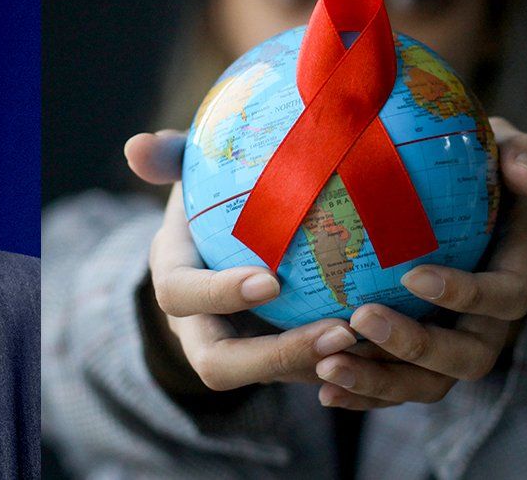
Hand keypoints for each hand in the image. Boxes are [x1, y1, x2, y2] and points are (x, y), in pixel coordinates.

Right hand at [128, 131, 356, 391]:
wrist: (220, 241)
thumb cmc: (208, 194)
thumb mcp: (187, 169)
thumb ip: (168, 157)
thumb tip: (136, 145)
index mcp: (174, 277)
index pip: (181, 296)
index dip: (220, 294)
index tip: (271, 280)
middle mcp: (197, 326)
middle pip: (220, 364)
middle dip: (276, 356)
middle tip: (338, 331)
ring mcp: (237, 350)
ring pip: (270, 380)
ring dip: (319, 365)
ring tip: (372, 339)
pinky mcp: (275, 362)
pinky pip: (304, 377)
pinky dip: (343, 368)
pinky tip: (389, 345)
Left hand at [315, 117, 526, 408]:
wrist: (453, 208)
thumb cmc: (477, 172)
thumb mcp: (502, 150)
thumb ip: (522, 154)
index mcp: (513, 277)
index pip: (503, 296)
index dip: (464, 292)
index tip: (413, 274)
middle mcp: (488, 325)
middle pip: (464, 357)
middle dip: (413, 345)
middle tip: (360, 319)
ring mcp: (451, 350)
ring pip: (426, 384)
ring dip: (378, 381)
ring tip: (326, 368)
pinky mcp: (414, 365)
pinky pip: (393, 388)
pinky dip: (360, 393)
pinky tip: (319, 388)